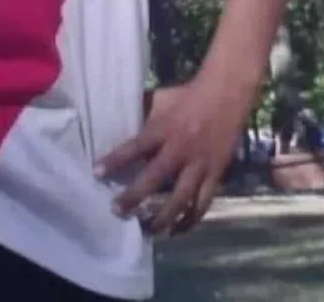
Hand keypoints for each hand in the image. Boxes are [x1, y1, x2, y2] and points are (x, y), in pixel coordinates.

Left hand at [96, 78, 247, 236]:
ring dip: (164, 217)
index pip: (135, 147)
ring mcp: (200, 164)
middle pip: (155, 178)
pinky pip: (204, 202)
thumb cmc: (187, 96)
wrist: (226, 93)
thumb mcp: (161, 100)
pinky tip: (178, 229)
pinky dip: (191, 219)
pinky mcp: (216, 173)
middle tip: (117, 211)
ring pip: (181, 198)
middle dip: (134, 196)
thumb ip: (144, 117)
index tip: (96, 173)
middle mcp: (180, 149)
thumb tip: (121, 123)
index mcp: (163, 128)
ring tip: (148, 230)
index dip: (115, 161)